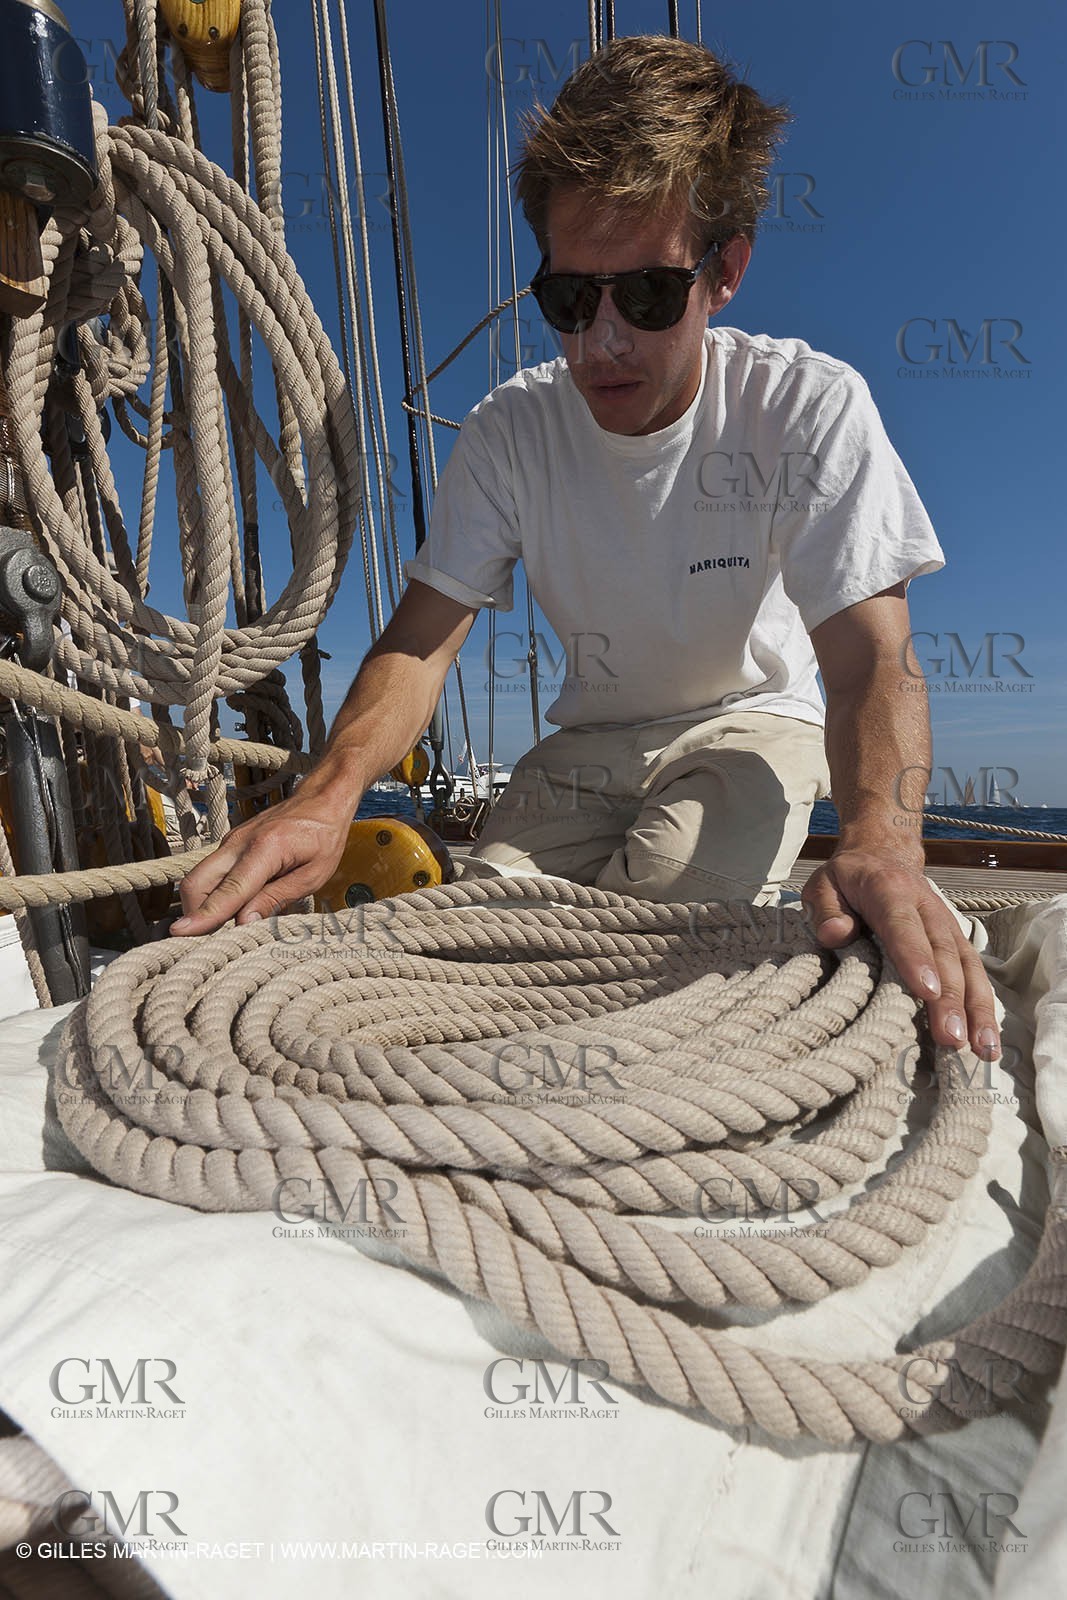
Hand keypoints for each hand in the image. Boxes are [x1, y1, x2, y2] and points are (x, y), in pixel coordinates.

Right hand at [170, 790, 352, 935]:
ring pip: (199, 878)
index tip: (181, 933)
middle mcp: (239, 843)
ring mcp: (230, 841)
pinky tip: (232, 907)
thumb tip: (245, 923)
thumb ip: (276, 898)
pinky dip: (212, 893)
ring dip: (202, 905)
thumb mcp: (312, 875)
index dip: (205, 915)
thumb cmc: (323, 836)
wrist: (321, 799)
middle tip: (206, 940)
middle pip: (197, 883)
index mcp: (265, 848)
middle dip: (195, 914)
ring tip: (222, 927)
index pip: (229, 890)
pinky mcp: (229, 845)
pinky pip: (210, 872)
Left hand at [801, 846, 999, 1059]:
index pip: (903, 926)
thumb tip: (836, 934)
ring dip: (976, 1008)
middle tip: (951, 1037)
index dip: (917, 958)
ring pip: (968, 967)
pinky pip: (975, 974)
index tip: (926, 991)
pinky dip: (983, 1007)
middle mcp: (927, 908)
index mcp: (890, 890)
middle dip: (951, 998)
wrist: (882, 855)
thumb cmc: (848, 880)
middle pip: (943, 954)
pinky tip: (986, 1040)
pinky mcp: (957, 941)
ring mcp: (948, 925)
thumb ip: (826, 909)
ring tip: (982, 1048)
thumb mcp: (823, 884)